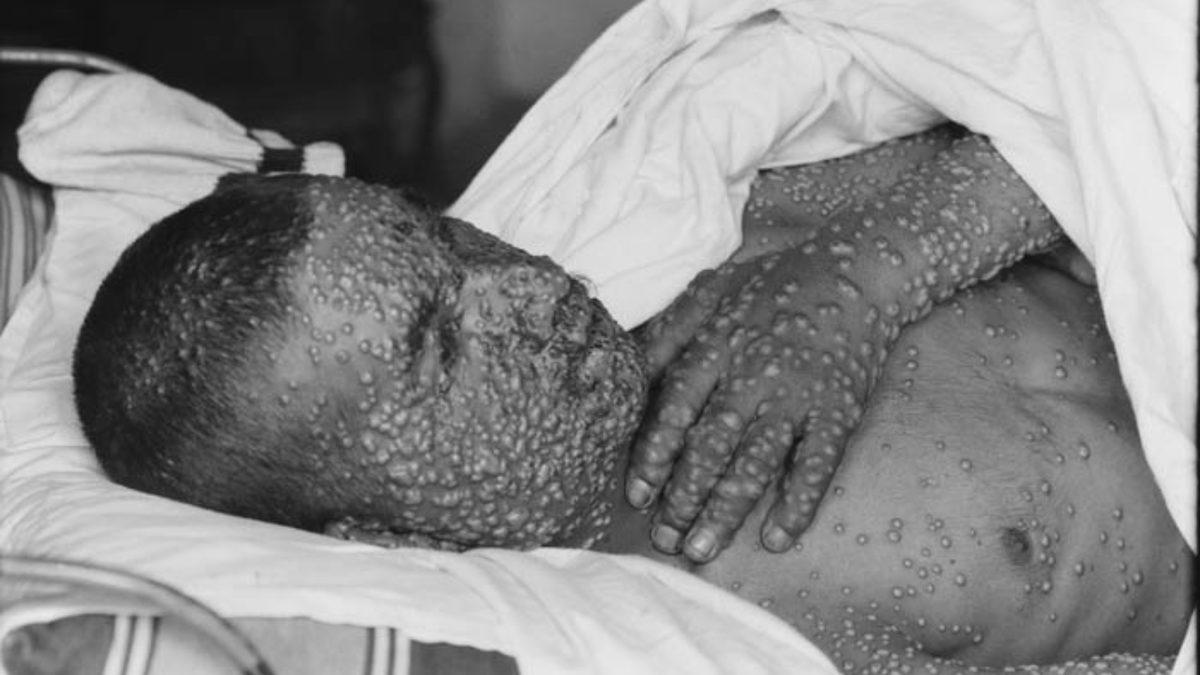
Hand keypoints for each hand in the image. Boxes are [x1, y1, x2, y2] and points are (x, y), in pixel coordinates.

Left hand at [627, 133, 1061, 562]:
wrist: (859, 270)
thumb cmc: (774, 283)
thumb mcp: (711, 291)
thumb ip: (668, 333)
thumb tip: (626, 370)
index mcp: (718, 346)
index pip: (677, 409)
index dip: (655, 454)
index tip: (637, 494)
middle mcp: (754, 375)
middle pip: (711, 446)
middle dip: (684, 497)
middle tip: (665, 538)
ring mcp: (798, 396)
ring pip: (756, 463)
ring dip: (727, 510)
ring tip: (702, 549)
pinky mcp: (839, 411)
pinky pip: (817, 464)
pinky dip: (798, 503)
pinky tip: (777, 538)